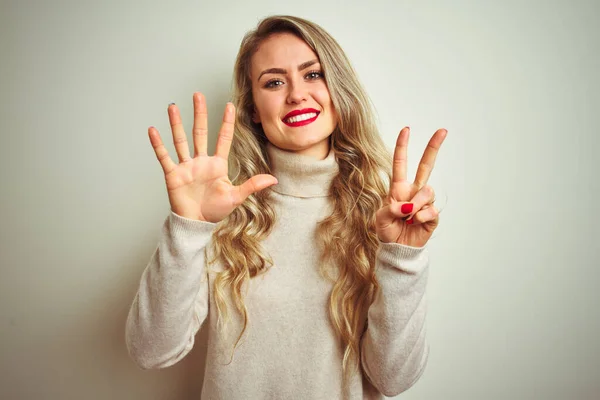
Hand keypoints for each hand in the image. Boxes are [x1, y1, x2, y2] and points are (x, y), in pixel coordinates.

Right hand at [148, 92, 277, 222]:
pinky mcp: (173, 174)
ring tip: (173, 106)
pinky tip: (153, 130)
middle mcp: (201, 161)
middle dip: (200, 113)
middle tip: (198, 95)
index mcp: (217, 164)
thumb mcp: (236, 197)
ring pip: (181, 140)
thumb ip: (252, 185)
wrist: (196, 223)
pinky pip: (164, 157)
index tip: (230, 106)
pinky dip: (158, 144)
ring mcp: (186, 166)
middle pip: (200, 132)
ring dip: (176, 124)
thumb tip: (273, 180)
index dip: (226, 122)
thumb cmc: (215, 210)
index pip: (223, 138)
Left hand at [375, 127, 446, 246]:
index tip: (406, 130)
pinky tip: (415, 224)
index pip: (401, 163)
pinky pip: (431, 210)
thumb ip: (391, 209)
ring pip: (427, 191)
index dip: (402, 147)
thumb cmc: (387, 231)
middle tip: (443, 130)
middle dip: (434, 147)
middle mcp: (414, 191)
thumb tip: (408, 206)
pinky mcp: (433, 215)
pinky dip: (421, 217)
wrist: (398, 248)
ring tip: (408, 218)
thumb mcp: (380, 219)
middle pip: (426, 165)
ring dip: (416, 204)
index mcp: (399, 188)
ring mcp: (425, 202)